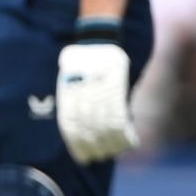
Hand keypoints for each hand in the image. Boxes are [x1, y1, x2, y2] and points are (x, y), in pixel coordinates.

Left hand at [55, 43, 138, 163]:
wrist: (97, 37)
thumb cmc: (82, 60)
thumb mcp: (68, 78)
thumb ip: (72, 100)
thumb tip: (74, 127)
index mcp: (67, 93)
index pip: (71, 126)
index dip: (77, 146)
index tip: (83, 158)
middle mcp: (82, 94)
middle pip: (88, 129)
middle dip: (94, 148)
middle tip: (97, 158)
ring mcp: (100, 92)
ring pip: (106, 126)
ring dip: (110, 143)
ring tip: (111, 153)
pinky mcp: (117, 88)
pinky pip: (121, 115)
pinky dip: (124, 131)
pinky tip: (128, 140)